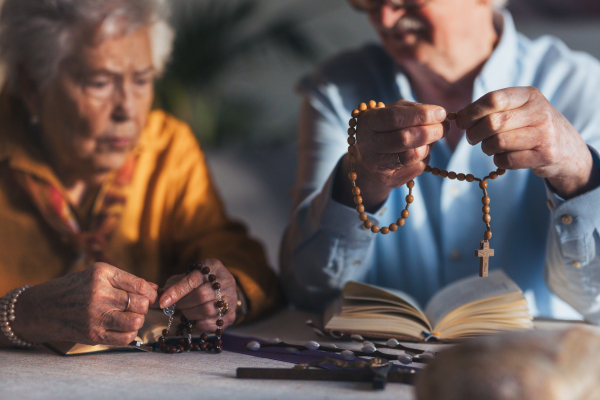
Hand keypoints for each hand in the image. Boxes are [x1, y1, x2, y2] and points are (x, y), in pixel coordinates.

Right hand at [11, 263, 157, 345]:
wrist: (44, 308)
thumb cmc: (75, 289)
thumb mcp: (97, 275)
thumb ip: (127, 281)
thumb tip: (155, 288)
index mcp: (102, 273)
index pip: (140, 285)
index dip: (150, 293)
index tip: (149, 296)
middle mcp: (99, 293)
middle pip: (140, 304)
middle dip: (143, 306)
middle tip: (136, 307)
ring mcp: (95, 315)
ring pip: (136, 321)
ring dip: (138, 320)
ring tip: (130, 317)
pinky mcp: (93, 334)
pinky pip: (125, 338)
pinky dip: (130, 334)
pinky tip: (123, 328)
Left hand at [158, 259, 236, 331]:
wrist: (224, 288)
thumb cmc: (201, 282)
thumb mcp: (189, 275)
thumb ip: (173, 284)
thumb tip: (154, 297)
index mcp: (213, 266)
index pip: (193, 279)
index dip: (176, 291)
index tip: (162, 302)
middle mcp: (226, 280)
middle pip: (201, 295)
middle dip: (183, 304)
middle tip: (174, 306)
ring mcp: (231, 298)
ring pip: (207, 310)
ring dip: (190, 314)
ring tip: (186, 311)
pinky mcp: (232, 314)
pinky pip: (213, 323)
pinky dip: (200, 323)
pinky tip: (196, 318)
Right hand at [334, 100, 447, 208]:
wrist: (372, 154)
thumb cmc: (387, 126)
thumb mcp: (395, 110)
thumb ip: (414, 110)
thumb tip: (440, 116)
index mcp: (368, 122)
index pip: (395, 118)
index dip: (422, 115)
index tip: (441, 113)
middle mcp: (369, 145)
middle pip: (405, 139)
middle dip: (432, 131)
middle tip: (445, 127)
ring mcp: (377, 165)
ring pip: (414, 155)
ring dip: (430, 145)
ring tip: (430, 138)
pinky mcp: (388, 180)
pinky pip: (418, 168)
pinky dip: (425, 157)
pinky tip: (419, 151)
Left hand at [456, 87, 599, 198]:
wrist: (567, 148)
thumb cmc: (531, 125)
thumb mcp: (519, 108)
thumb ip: (492, 108)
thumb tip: (459, 117)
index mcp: (529, 95)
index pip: (493, 99)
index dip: (471, 112)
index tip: (461, 122)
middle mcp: (539, 112)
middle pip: (492, 123)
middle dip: (474, 133)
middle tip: (472, 138)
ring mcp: (544, 135)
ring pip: (497, 142)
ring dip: (485, 148)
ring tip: (488, 147)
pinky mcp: (545, 156)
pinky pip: (507, 160)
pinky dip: (498, 160)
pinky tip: (502, 156)